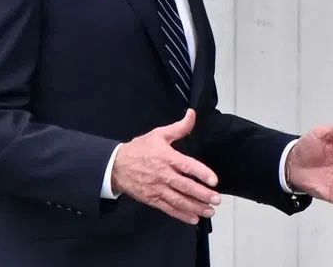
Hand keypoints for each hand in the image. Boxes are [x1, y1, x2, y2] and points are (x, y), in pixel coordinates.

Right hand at [111, 109, 220, 224]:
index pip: (187, 166)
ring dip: (195, 206)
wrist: (115, 166)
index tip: (214, 181)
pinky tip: (193, 218)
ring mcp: (157, 189)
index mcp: (166, 157)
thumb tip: (193, 114)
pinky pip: (168, 208)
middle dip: (202, 194)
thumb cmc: (140, 149)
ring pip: (178, 200)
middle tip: (217, 198)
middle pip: (185, 186)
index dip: (201, 173)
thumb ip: (179, 127)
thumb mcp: (159, 134)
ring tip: (210, 210)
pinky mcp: (151, 199)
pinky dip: (181, 215)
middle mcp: (163, 175)